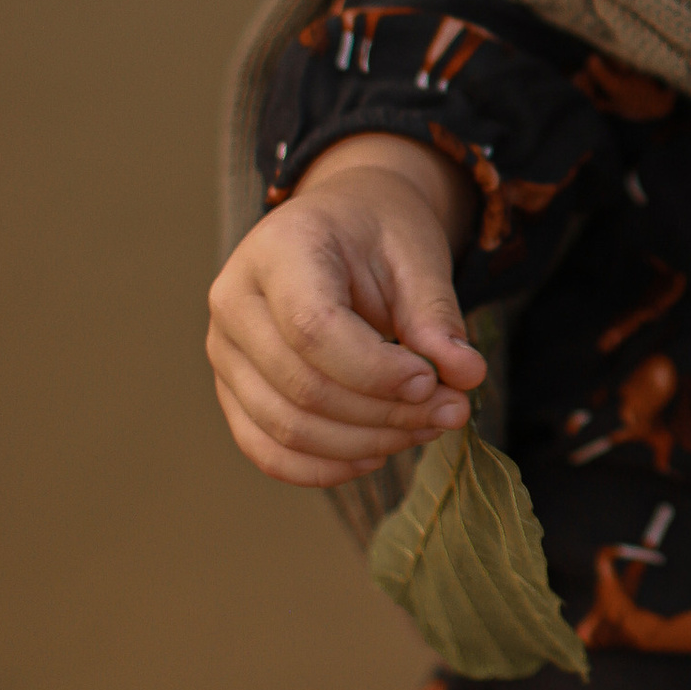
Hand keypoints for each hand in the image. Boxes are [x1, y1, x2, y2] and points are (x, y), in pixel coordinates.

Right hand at [207, 134, 485, 489]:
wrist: (340, 224)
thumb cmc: (379, 233)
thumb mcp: (418, 256)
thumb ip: (436, 317)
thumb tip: (466, 377)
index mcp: (278, 250)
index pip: (313, 330)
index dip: (378, 371)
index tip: (434, 382)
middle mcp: (234, 300)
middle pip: (302, 387)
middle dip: (385, 414)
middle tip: (450, 411)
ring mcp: (223, 349)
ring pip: (286, 428)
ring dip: (364, 444)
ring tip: (425, 427)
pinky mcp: (231, 388)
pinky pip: (265, 448)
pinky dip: (324, 466)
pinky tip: (377, 454)